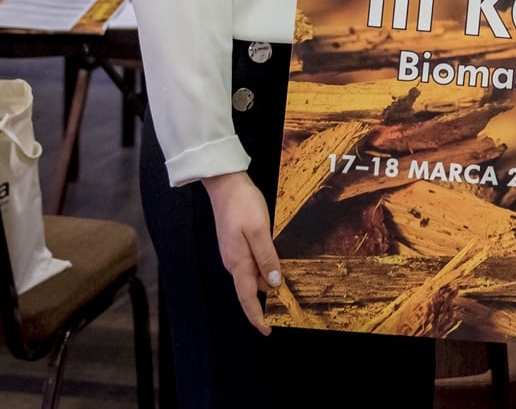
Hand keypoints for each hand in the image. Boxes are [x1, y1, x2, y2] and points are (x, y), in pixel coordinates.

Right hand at [201, 170, 280, 333]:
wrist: (225, 185)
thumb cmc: (242, 204)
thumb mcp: (259, 230)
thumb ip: (267, 257)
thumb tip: (274, 284)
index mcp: (238, 263)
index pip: (247, 298)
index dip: (257, 317)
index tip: (268, 330)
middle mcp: (234, 262)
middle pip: (252, 289)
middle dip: (267, 300)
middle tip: (290, 306)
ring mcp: (234, 253)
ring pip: (254, 275)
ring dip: (268, 282)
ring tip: (289, 285)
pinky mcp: (237, 243)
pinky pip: (253, 263)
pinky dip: (265, 267)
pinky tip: (277, 262)